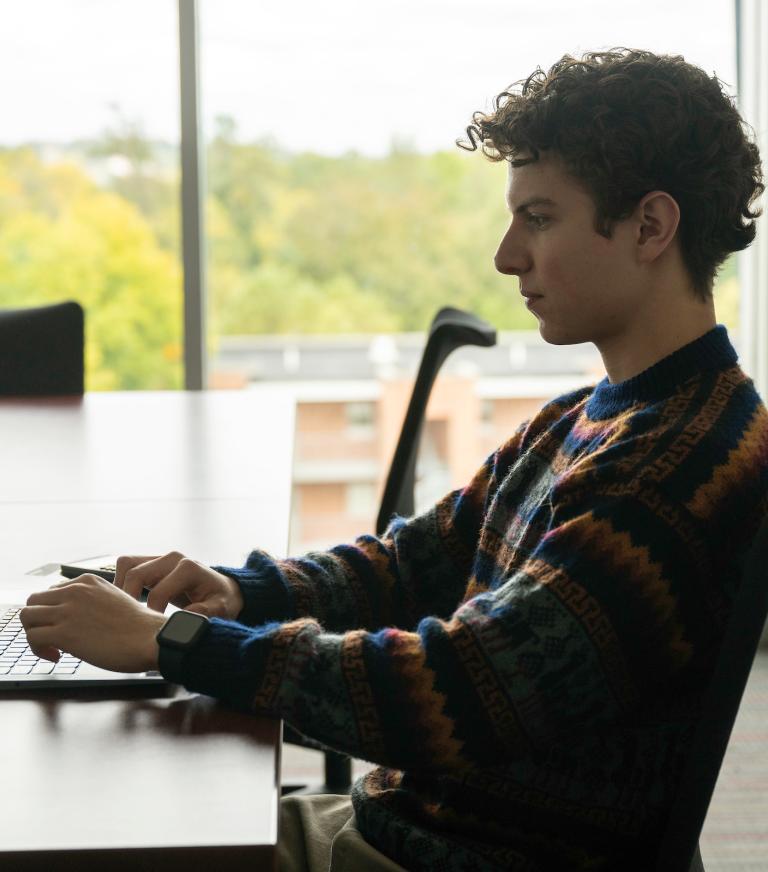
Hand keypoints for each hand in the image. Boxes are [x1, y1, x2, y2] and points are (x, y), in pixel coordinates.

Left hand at [21, 575, 165, 671]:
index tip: (65, 627)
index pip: (52, 592)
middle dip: (39, 621)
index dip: (54, 612)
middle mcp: (75, 591)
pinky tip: (57, 656)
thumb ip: (93, 602)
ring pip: (27, 617)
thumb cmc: (139, 627)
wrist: (150, 638)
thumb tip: (77, 620)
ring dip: (34, 634)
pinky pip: (32, 638)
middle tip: (52, 638)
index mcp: (88, 581)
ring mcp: (68, 610)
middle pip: (33, 601)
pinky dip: (38, 650)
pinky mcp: (64, 632)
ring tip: (52, 648)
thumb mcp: (115, 600)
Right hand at [115, 552, 244, 619]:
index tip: (152, 630)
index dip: (151, 615)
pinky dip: (121, 582)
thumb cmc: (222, 600)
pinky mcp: (153, 561)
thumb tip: (184, 618)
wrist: (223, 589)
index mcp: (188, 569)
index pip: (157, 593)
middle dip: (128, 600)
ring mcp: (161, 557)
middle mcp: (172, 558)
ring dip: (121, 587)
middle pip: (135, 573)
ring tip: (127, 610)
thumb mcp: (221, 609)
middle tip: (132, 621)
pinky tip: (129, 602)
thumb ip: (204, 612)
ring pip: (126, 565)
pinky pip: (127, 566)